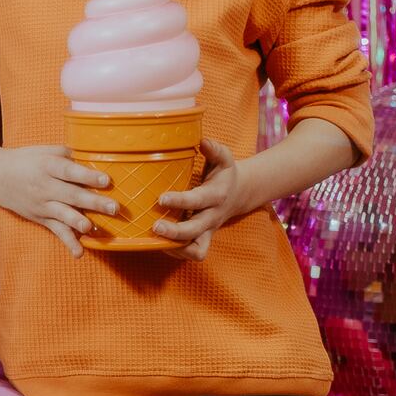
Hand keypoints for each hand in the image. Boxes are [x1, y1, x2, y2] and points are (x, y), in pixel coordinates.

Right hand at [0, 144, 116, 258]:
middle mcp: (44, 186)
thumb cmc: (25, 160)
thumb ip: (68, 155)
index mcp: (47, 166)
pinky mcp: (41, 218)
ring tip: (92, 227)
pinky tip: (79, 253)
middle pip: (71, 194)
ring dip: (79, 221)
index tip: (106, 180)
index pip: (69, 171)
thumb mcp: (44, 150)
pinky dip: (67, 242)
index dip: (87, 176)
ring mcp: (42, 204)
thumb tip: (94, 159)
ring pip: (63, 214)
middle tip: (114, 208)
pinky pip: (56, 230)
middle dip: (93, 202)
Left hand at [154, 138, 246, 261]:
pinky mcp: (203, 239)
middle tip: (154, 227)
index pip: (197, 200)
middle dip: (175, 232)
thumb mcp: (224, 159)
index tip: (161, 198)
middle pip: (195, 230)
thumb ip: (214, 150)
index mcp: (215, 195)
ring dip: (175, 248)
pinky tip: (158, 243)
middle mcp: (212, 216)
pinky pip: (194, 253)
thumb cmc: (224, 173)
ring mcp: (208, 230)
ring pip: (197, 250)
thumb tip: (203, 141)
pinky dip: (177, 252)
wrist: (240, 193)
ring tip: (155, 240)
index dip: (180, 201)